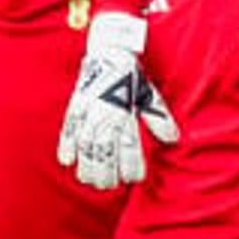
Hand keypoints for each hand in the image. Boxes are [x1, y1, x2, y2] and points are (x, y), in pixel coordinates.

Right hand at [58, 9, 177, 187]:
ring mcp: (87, 113)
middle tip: (110, 185)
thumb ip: (160, 119)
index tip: (135, 178)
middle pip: (104, 153)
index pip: (128, 148)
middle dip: (107, 174)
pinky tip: (67, 161)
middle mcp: (105, 116)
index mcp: (125, 114)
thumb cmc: (131, 77)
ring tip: (91, 180)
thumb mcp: (150, 96)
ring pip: (85, 147)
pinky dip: (66, 146)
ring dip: (87, 166)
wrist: (109, 53)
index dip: (132, 167)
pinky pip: (67, 131)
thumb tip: (172, 140)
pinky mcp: (75, 108)